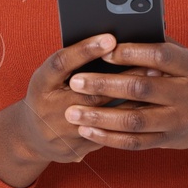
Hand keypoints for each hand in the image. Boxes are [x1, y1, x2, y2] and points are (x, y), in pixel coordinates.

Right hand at [12, 32, 139, 163]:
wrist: (31, 136)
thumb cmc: (49, 94)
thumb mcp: (53, 74)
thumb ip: (75, 61)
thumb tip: (111, 40)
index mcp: (41, 83)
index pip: (61, 62)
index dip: (86, 50)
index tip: (110, 38)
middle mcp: (48, 108)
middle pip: (90, 92)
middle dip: (124, 78)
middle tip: (152, 65)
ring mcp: (62, 132)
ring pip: (103, 116)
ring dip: (132, 101)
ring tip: (155, 87)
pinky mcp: (75, 149)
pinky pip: (107, 135)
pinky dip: (128, 121)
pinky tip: (149, 110)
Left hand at [61, 36, 187, 151]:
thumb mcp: (187, 57)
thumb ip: (159, 45)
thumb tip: (123, 27)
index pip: (159, 55)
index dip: (130, 52)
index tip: (102, 50)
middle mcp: (187, 94)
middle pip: (142, 88)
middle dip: (104, 85)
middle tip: (76, 81)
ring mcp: (178, 120)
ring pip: (135, 120)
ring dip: (101, 117)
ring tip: (73, 112)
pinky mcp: (168, 140)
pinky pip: (135, 142)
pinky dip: (109, 138)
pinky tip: (88, 130)